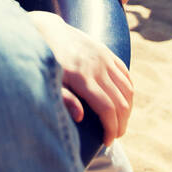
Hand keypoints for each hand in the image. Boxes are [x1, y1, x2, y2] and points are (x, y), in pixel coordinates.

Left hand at [29, 13, 132, 145]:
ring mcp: (104, 58)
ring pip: (127, 89)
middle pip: (120, 102)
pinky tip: (123, 103)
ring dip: (127, 109)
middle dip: (121, 124)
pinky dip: (128, 91)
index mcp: (82, 77)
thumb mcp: (48, 82)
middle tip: (114, 136)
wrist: (46, 30)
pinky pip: (126, 75)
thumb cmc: (43, 62)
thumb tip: (80, 116)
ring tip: (119, 123)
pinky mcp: (107, 52)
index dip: (111, 129)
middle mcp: (97, 67)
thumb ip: (64, 99)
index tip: (107, 142)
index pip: (107, 108)